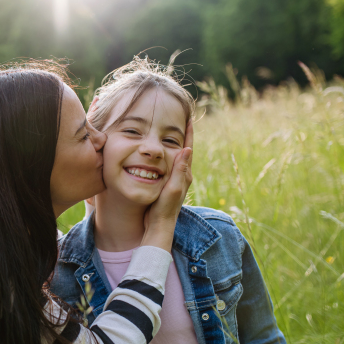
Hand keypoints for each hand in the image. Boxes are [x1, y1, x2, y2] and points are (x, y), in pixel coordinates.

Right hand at [140, 120, 193, 250]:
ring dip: (171, 144)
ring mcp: (173, 180)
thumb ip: (179, 169)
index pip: (188, 149)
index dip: (188, 134)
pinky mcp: (165, 184)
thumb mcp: (173, 187)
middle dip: (180, 135)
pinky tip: (155, 154)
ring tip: (167, 132)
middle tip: (178, 120)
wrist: (158, 225)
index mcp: (184, 174)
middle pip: (182, 150)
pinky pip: (165, 165)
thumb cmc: (165, 208)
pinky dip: (162, 155)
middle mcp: (181, 175)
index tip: (188, 118)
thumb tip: (187, 149)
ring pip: (173, 157)